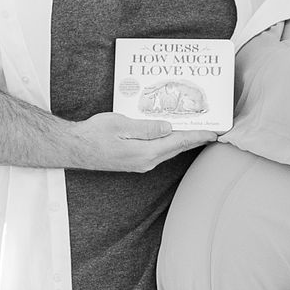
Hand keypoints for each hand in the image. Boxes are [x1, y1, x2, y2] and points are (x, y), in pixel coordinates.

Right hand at [73, 112, 216, 171]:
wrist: (75, 148)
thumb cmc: (94, 134)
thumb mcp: (120, 125)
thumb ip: (146, 128)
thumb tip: (168, 128)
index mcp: (145, 152)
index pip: (178, 142)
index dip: (198, 136)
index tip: (214, 132)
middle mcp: (146, 161)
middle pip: (177, 147)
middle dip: (196, 139)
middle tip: (213, 130)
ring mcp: (141, 163)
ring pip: (169, 150)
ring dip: (184, 141)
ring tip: (197, 130)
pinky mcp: (135, 161)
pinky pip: (160, 151)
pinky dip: (171, 142)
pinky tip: (173, 134)